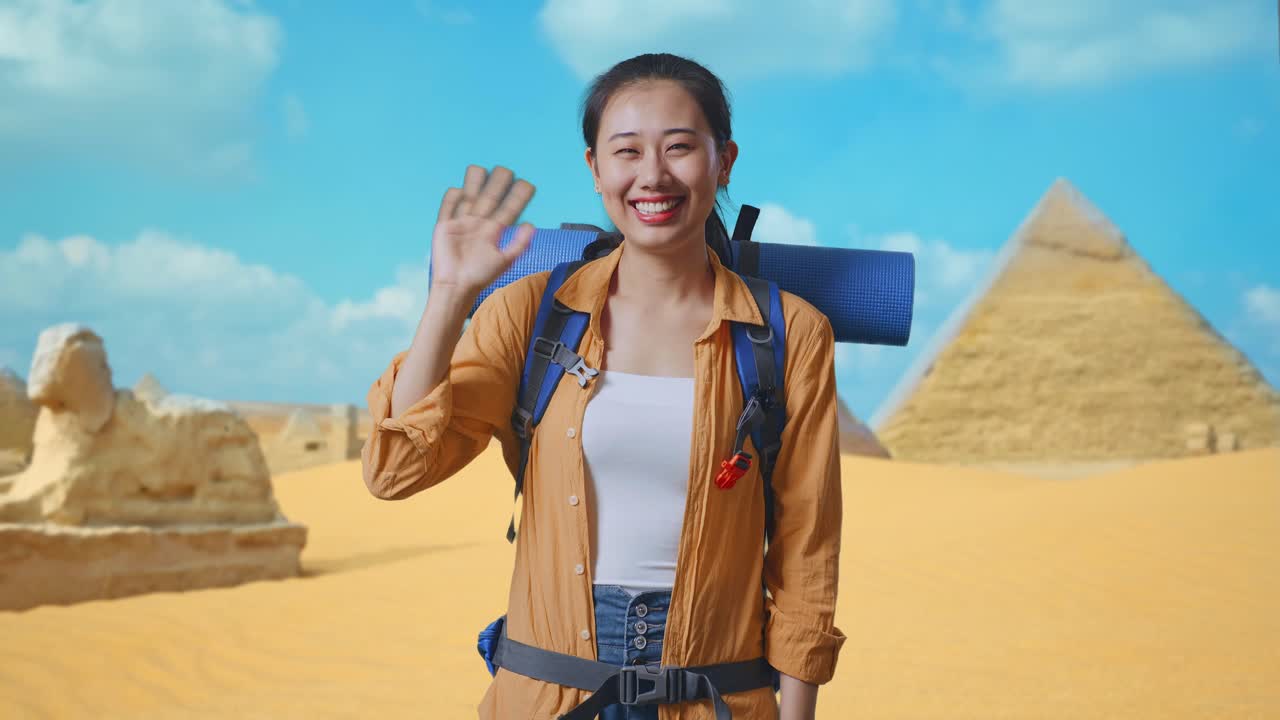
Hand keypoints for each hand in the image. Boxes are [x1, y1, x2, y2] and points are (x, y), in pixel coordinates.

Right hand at [430, 165, 535, 294]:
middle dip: (497, 183)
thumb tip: (532, 225)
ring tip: (479, 169)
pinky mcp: (444, 226)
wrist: (456, 286)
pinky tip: (458, 190)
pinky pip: (447, 207)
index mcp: (494, 230)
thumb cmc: (481, 276)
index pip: (509, 208)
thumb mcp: (505, 261)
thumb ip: (519, 244)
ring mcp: (462, 223)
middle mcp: (479, 223)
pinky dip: (452, 197)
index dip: (518, 196)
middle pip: (489, 196)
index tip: (527, 184)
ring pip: (469, 196)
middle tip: (505, 170)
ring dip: (473, 182)